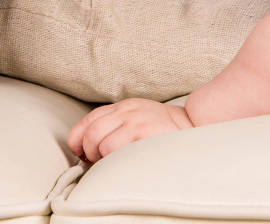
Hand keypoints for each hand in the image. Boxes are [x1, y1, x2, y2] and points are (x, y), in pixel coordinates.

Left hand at [67, 98, 193, 163]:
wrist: (191, 126)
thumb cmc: (159, 131)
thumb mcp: (135, 119)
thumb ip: (113, 127)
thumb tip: (84, 153)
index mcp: (122, 106)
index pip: (88, 120)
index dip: (78, 140)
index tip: (82, 155)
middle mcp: (127, 110)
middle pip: (90, 133)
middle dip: (90, 153)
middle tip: (101, 162)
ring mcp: (136, 121)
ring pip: (101, 143)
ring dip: (102, 159)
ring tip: (114, 163)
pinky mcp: (144, 133)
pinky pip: (115, 151)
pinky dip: (114, 161)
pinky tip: (125, 163)